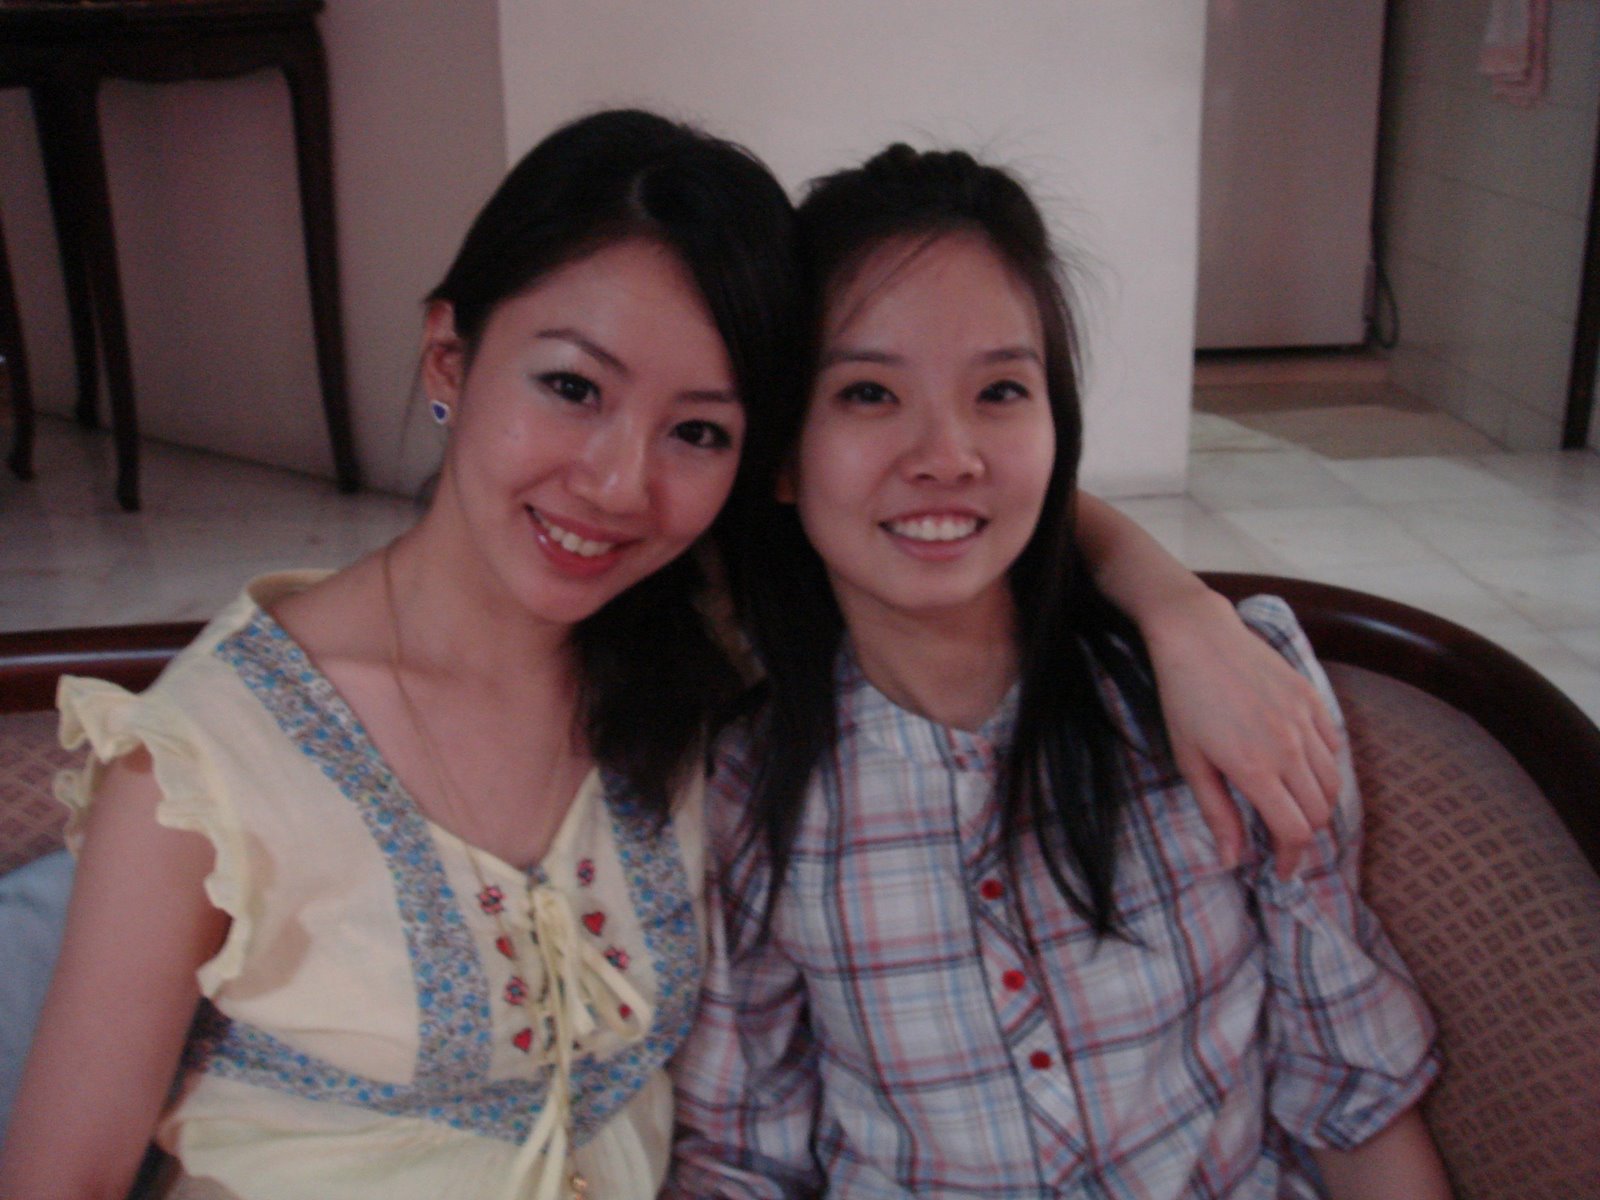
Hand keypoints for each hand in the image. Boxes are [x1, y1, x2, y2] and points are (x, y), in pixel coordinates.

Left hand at [1142, 587, 1341, 876]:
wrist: (1198, 638)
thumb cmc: (1184, 700)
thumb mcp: (1190, 761)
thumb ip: (1217, 813)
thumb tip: (1232, 860)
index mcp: (1255, 768)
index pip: (1294, 831)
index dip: (1291, 859)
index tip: (1281, 869)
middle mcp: (1289, 748)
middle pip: (1320, 813)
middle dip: (1304, 835)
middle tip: (1282, 839)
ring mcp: (1305, 721)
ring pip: (1333, 783)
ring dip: (1318, 804)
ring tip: (1292, 806)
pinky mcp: (1312, 699)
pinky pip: (1334, 747)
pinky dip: (1325, 767)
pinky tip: (1300, 768)